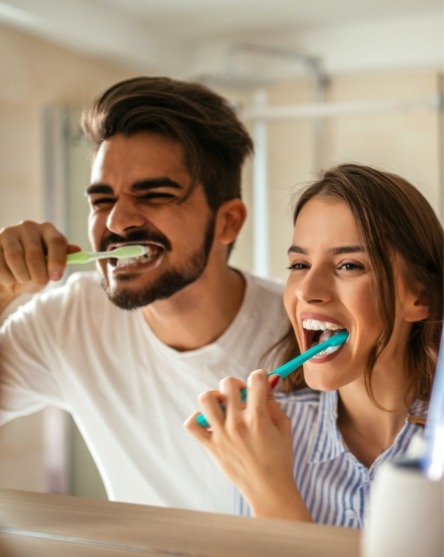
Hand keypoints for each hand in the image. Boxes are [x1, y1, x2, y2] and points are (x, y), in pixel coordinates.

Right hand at [0, 220, 78, 300]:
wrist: (11, 278)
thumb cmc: (36, 271)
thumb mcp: (52, 266)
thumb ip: (63, 259)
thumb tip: (77, 250)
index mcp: (48, 230)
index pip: (56, 241)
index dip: (57, 260)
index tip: (55, 277)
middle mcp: (29, 227)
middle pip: (35, 253)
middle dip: (38, 274)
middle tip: (39, 282)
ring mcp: (9, 232)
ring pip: (15, 257)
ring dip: (21, 276)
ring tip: (24, 280)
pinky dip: (7, 277)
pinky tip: (10, 279)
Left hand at [184, 370, 311, 521]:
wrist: (269, 490)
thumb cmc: (280, 458)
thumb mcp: (283, 426)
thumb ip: (273, 400)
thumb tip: (267, 378)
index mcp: (258, 417)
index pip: (255, 379)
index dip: (260, 376)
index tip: (260, 381)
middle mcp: (237, 423)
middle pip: (227, 383)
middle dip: (237, 384)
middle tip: (243, 396)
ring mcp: (221, 434)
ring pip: (206, 398)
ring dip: (216, 396)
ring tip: (224, 406)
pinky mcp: (211, 446)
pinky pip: (192, 424)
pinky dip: (198, 418)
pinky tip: (210, 421)